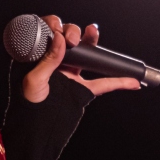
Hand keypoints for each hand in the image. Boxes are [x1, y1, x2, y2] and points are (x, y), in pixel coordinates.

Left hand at [21, 16, 141, 102]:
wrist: (36, 132)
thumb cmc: (27, 107)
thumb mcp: (34, 81)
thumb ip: (48, 60)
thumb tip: (59, 37)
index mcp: (40, 59)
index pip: (49, 35)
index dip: (55, 27)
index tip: (58, 31)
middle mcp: (56, 63)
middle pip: (70, 40)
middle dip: (74, 31)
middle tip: (73, 37)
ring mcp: (71, 75)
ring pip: (87, 55)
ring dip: (93, 41)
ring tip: (93, 31)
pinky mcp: (82, 90)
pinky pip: (103, 84)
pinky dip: (119, 82)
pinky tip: (132, 81)